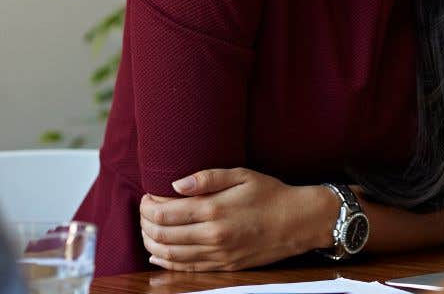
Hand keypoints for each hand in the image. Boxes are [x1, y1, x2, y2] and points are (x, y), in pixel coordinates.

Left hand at [139, 167, 332, 271]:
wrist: (299, 222)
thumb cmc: (271, 194)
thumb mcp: (242, 175)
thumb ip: (207, 178)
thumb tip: (175, 184)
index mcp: (214, 210)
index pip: (164, 213)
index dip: (147, 206)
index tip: (146, 197)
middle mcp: (212, 235)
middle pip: (162, 235)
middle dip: (145, 223)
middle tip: (144, 212)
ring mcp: (218, 254)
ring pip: (170, 255)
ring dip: (151, 243)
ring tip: (148, 230)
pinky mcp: (224, 266)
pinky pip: (186, 269)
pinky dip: (166, 262)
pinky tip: (158, 254)